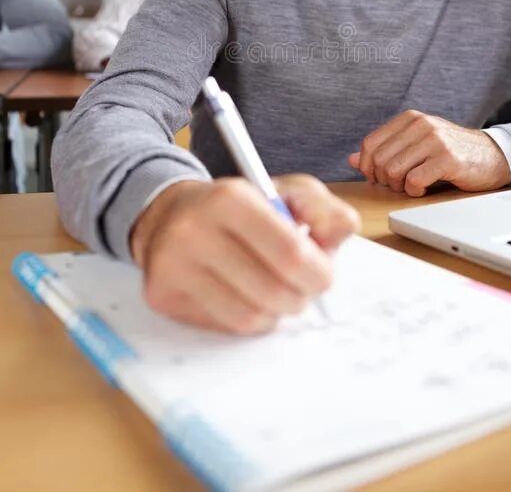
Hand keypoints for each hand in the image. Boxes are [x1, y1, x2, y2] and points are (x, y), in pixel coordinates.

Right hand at [130, 175, 359, 334]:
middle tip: (302, 289)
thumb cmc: (239, 207)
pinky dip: (247, 320)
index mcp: (230, 198)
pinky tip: (245, 297)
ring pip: (249, 317)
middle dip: (300, 297)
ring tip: (274, 291)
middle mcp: (195, 230)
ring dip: (275, 312)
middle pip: (273, 291)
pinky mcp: (161, 295)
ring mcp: (173, 265)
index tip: (323, 274)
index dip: (319, 273)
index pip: (290, 254)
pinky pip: (223, 327)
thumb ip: (322, 209)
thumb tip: (340, 232)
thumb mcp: (285, 192)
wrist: (170, 213)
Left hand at [348, 110, 510, 195]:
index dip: (367, 167)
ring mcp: (434, 140)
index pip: (369, 144)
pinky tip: (424, 189)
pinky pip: (414, 181)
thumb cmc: (451, 153)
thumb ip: (385, 151)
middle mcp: (420, 124)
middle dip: (384, 180)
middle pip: (379, 160)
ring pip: (393, 171)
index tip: (378, 178)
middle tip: (399, 184)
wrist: (493, 156)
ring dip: (399, 186)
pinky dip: (414, 191)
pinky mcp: (447, 158)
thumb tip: (351, 159)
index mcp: (409, 119)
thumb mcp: (416, 145)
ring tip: (412, 185)